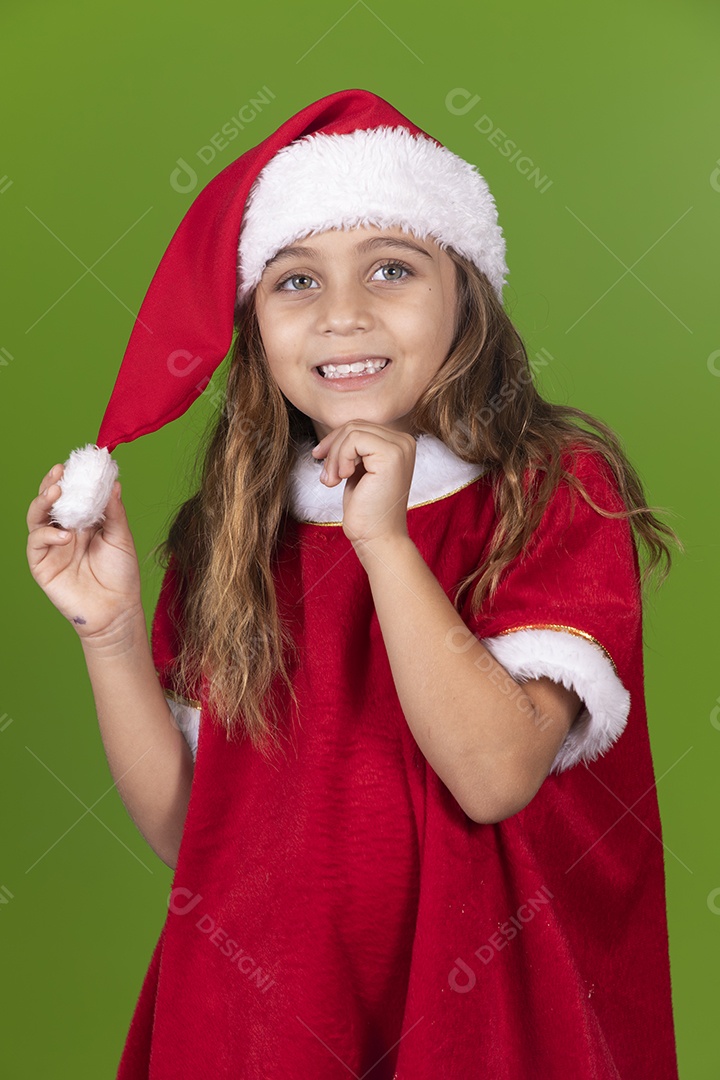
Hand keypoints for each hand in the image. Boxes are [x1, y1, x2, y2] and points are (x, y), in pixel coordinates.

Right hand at [26, 462, 143, 642]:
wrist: (117, 610)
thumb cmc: (121, 575)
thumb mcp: (122, 538)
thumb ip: (114, 512)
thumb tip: (114, 484)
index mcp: (84, 522)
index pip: (72, 495)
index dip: (71, 479)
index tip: (76, 464)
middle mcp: (64, 531)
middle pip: (49, 502)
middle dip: (51, 484)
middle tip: (60, 471)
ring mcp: (52, 547)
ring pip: (36, 517)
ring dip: (43, 501)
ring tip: (56, 491)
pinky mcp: (42, 564)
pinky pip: (37, 542)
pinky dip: (47, 534)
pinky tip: (65, 534)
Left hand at [311, 422, 415, 548]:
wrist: (377, 538)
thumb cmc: (366, 509)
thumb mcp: (358, 470)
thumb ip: (353, 449)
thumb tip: (331, 432)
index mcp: (399, 443)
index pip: (359, 426)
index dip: (335, 440)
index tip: (320, 458)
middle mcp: (404, 441)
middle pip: (354, 425)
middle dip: (332, 448)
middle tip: (326, 476)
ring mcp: (400, 447)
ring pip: (352, 431)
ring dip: (334, 457)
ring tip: (332, 480)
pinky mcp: (392, 455)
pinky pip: (354, 439)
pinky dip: (340, 458)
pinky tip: (343, 478)